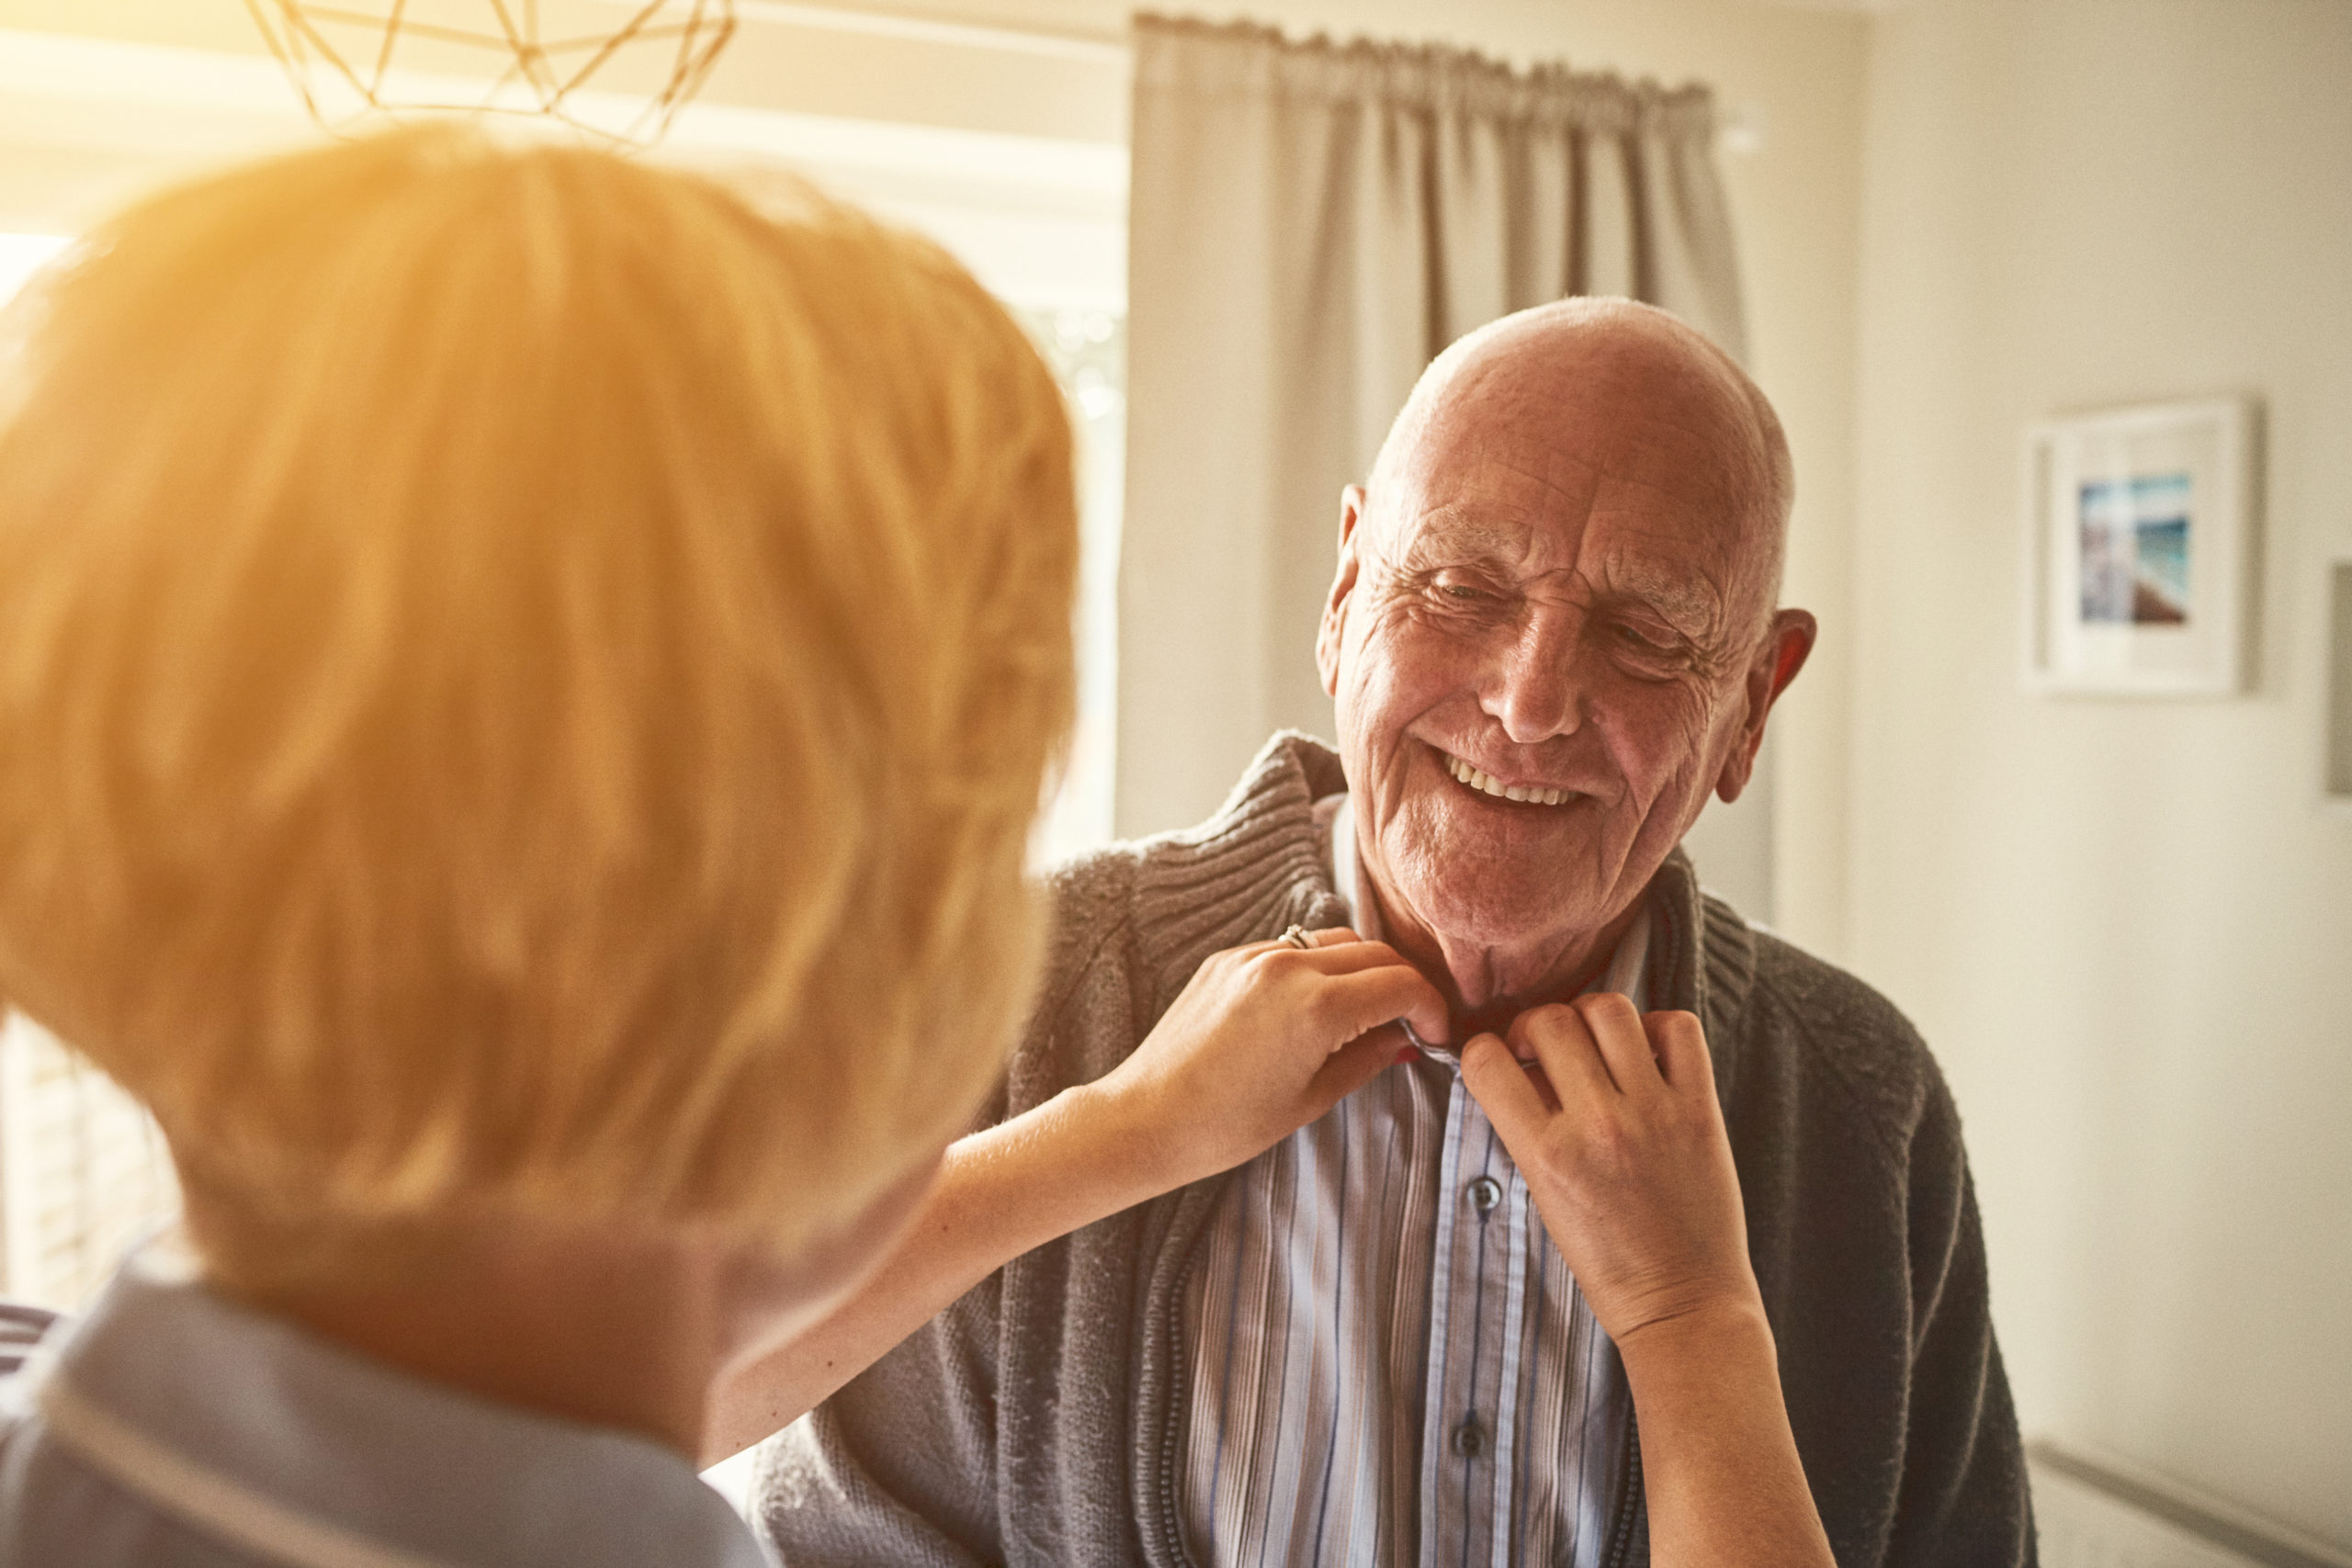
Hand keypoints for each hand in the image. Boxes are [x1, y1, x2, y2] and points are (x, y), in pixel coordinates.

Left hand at [1091, 927, 1448, 1190]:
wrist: (1146, 1118)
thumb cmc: (1226, 1124)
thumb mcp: (1311, 1098)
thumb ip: (1367, 1058)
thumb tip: (1403, 1039)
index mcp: (1316, 1004)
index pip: (1402, 983)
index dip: (1432, 1007)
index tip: (1437, 1033)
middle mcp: (1287, 965)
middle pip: (1375, 953)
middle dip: (1404, 984)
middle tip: (1413, 1020)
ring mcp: (1253, 956)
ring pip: (1335, 941)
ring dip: (1364, 968)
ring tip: (1368, 1011)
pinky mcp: (1226, 959)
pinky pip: (1291, 948)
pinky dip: (1319, 967)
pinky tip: (1317, 1005)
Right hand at [1458, 995, 1756, 1349]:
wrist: (1683, 1304)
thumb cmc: (1610, 1263)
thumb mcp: (1545, 1198)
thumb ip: (1529, 1129)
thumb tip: (1521, 1066)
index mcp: (1547, 1155)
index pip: (1488, 1061)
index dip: (1483, 1049)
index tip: (1499, 1058)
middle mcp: (1598, 1126)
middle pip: (1549, 1021)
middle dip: (1535, 1026)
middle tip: (1543, 1049)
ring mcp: (1654, 1113)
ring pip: (1609, 1010)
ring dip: (1590, 1017)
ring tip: (1593, 1045)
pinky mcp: (1700, 1111)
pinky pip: (1678, 1028)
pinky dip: (1657, 1027)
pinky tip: (1645, 1055)